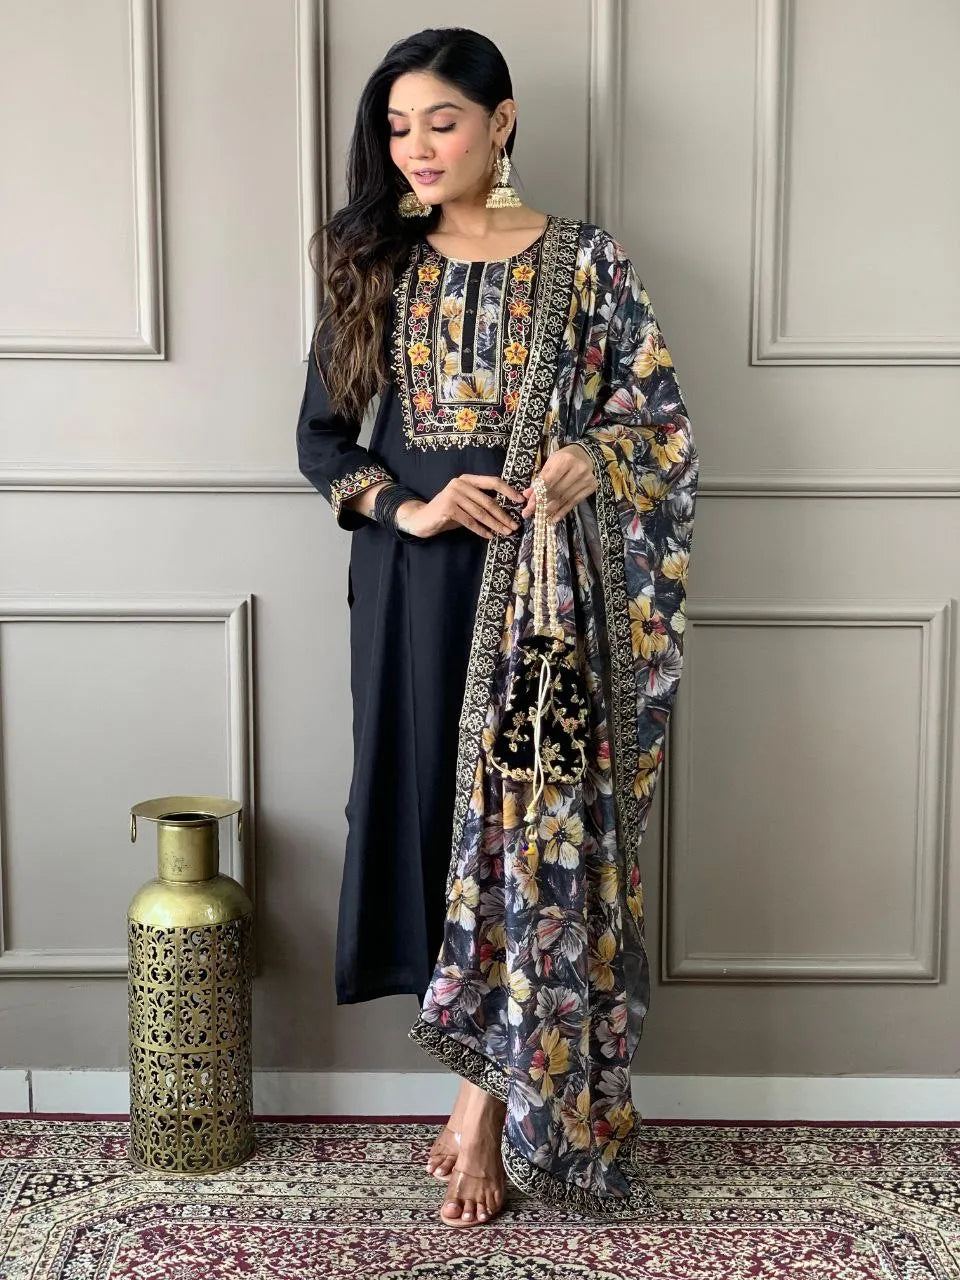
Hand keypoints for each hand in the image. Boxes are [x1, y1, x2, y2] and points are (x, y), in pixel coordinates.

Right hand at [399, 474, 525, 540]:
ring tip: (505, 532)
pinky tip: (489, 536)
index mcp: (468, 479)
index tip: (520, 501)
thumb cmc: (448, 512)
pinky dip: (481, 530)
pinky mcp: (448, 508)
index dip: (508, 491)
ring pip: (481, 513)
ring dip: (495, 525)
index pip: (493, 481)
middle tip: (514, 526)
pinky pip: (470, 521)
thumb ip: (481, 502)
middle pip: (488, 501)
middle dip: (503, 515)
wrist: (423, 519)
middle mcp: (460, 484)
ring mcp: (453, 495)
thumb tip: (507, 511)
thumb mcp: (466, 503)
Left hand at [519, 443, 596, 520]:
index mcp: (565, 460)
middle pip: (557, 491)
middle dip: (542, 504)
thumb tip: (527, 496)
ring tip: (541, 517)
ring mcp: (587, 479)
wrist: (583, 455)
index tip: (528, 506)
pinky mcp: (591, 487)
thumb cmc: (563, 459)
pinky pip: (574, 502)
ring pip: (565, 498)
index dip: (537, 495)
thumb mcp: (549, 464)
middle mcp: (578, 469)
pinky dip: (563, 511)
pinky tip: (554, 518)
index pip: (548, 481)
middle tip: (531, 513)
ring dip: (551, 510)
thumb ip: (539, 480)